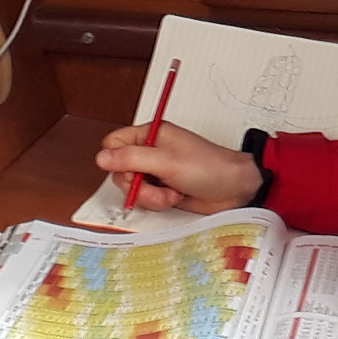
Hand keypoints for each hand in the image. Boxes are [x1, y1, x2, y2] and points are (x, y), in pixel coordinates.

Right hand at [95, 121, 263, 212]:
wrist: (235, 189)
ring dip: (149, 196)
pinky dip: (158, 202)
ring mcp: (157, 172)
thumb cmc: (210, 167)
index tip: (131, 171)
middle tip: (154, 185)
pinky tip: (174, 198)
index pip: (114, 143)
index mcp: (150, 135)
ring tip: (170, 193)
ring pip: (132, 188)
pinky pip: (146, 199)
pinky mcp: (163, 189)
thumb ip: (132, 159)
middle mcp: (151, 152)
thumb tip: (102, 158)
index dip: (116, 160)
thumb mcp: (167, 161)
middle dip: (136, 184)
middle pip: (119, 170)